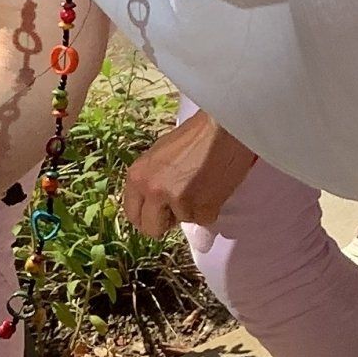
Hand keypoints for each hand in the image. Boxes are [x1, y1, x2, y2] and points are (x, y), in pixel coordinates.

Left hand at [120, 111, 258, 236]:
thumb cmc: (195, 136)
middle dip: (166, 222)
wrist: (225, 127)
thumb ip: (151, 181)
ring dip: (193, 209)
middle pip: (151, 229)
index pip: (132, 214)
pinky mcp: (202, 207)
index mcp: (137, 176)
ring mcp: (177, 200)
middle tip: (180, 207)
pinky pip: (204, 219)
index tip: (157, 216)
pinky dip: (211, 208)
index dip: (147, 218)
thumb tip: (153, 204)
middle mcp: (153, 190)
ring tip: (202, 183)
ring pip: (182, 221)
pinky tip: (213, 187)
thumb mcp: (159, 156)